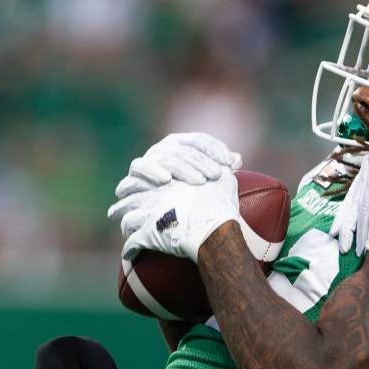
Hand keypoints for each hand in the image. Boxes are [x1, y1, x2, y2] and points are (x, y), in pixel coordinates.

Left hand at [108, 171, 239, 262]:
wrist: (212, 225)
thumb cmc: (219, 200)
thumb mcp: (225, 177)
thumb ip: (224, 167)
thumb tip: (235, 159)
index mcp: (166, 176)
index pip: (143, 170)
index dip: (140, 178)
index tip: (136, 184)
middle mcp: (151, 192)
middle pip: (128, 189)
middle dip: (124, 196)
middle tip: (119, 205)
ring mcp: (146, 213)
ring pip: (125, 217)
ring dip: (123, 221)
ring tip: (122, 226)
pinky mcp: (147, 235)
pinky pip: (132, 243)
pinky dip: (130, 249)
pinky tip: (130, 254)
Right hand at [113, 133, 242, 200]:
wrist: (162, 227)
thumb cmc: (188, 204)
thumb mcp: (207, 188)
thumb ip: (220, 171)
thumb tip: (236, 158)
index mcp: (180, 148)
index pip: (198, 140)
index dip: (215, 148)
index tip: (230, 163)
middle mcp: (162, 151)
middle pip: (183, 149)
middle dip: (202, 161)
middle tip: (217, 176)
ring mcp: (147, 163)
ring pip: (163, 156)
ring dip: (182, 167)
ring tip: (199, 181)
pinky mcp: (132, 177)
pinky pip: (139, 167)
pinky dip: (151, 171)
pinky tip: (166, 180)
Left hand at [329, 131, 368, 254]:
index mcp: (368, 170)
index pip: (351, 197)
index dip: (343, 217)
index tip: (336, 233)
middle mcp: (367, 169)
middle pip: (353, 204)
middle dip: (348, 228)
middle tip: (343, 248)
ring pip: (364, 208)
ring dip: (361, 232)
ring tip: (359, 250)